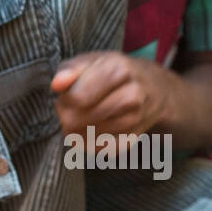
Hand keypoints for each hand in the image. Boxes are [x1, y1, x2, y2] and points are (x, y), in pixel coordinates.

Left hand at [50, 52, 171, 136]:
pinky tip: (87, 132)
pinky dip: (87, 144)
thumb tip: (56, 85)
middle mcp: (131, 95)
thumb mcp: (94, 60)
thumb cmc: (115, 72)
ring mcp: (134, 120)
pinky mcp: (131, 139)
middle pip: (78, 120)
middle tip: (67, 110)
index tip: (64, 96)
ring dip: (73, 132)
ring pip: (85, 138)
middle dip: (65, 117)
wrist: (155, 89)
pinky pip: (97, 150)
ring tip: (77, 119)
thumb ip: (70, 69)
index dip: (63, 100)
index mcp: (118, 70)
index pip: (77, 98)